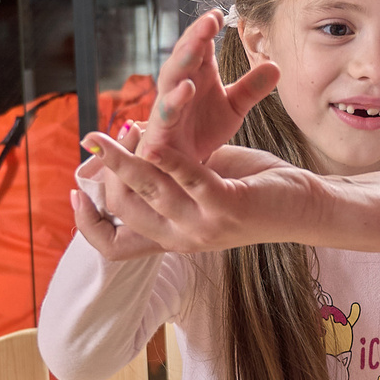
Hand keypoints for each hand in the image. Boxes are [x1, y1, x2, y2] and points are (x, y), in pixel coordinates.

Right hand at [78, 133, 314, 253]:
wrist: (306, 208)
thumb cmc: (254, 189)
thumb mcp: (202, 182)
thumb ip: (170, 173)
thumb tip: (138, 144)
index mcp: (173, 238)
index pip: (115, 242)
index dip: (90, 219)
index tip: (74, 189)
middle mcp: (183, 238)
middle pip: (125, 210)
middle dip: (105, 174)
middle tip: (92, 140)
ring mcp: (204, 226)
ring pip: (150, 192)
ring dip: (125, 161)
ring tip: (106, 137)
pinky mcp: (227, 207)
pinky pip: (188, 180)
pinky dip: (168, 160)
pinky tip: (154, 141)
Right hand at [136, 10, 278, 166]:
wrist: (184, 165)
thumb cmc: (202, 130)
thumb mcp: (233, 108)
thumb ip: (251, 88)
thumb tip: (277, 66)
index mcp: (197, 74)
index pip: (201, 45)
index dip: (207, 29)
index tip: (220, 14)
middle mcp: (180, 84)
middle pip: (185, 55)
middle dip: (195, 37)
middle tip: (209, 20)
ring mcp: (168, 105)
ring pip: (171, 78)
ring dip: (182, 61)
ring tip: (196, 48)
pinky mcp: (160, 130)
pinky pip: (166, 112)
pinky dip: (174, 100)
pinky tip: (187, 89)